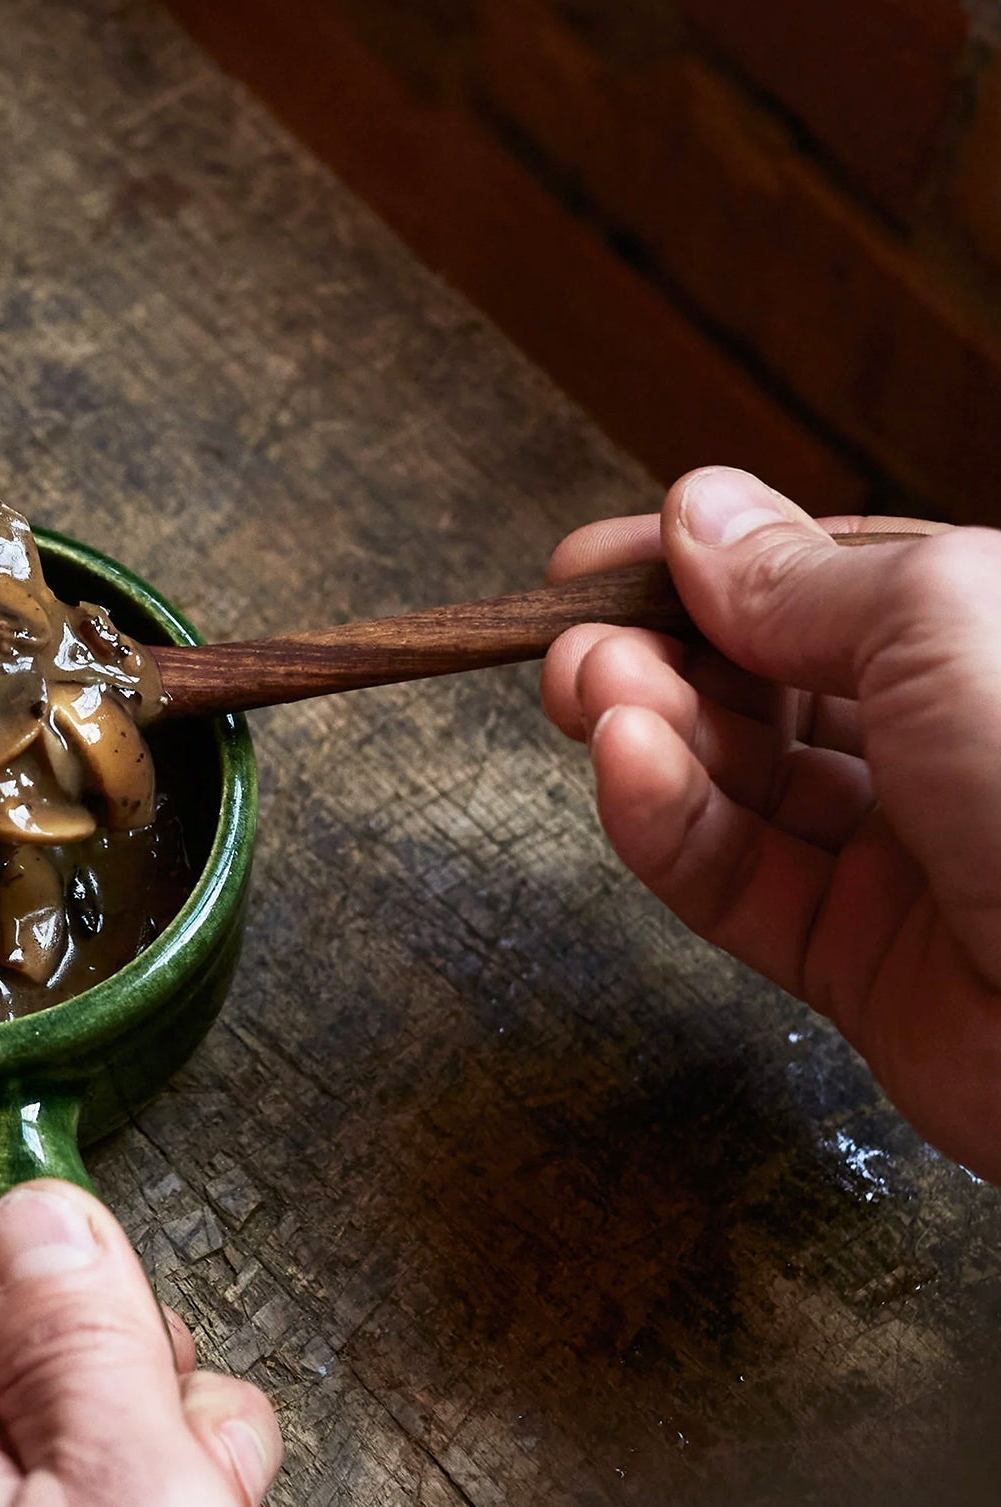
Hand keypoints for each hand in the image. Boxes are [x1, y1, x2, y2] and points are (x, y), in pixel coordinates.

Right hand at [542, 467, 1000, 1181]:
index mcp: (997, 642)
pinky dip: (666, 824)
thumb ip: (807, 576)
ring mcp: (911, 858)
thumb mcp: (945, 624)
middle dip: (661, 654)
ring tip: (587, 695)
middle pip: (772, 685)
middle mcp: (960, 745)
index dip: (711, 569)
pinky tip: (622, 767)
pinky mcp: (862, 964)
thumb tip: (701, 515)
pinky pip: (737, 884)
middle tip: (575, 641)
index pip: (832, 586)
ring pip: (744, 784)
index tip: (599, 563)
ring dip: (650, 732)